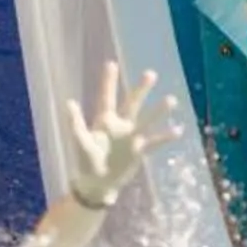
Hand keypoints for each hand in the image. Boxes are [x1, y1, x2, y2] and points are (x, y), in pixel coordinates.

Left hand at [61, 62, 182, 210]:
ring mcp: (131, 137)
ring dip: (158, 110)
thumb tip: (69, 102)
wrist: (97, 183)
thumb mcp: (80, 141)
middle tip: (151, 73)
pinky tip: (178, 129)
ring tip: (171, 99)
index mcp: (103, 121)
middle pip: (132, 103)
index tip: (111, 63)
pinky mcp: (139, 151)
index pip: (106, 97)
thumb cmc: (86, 161)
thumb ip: (76, 123)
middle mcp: (120, 125)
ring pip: (147, 120)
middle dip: (140, 90)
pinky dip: (165, 136)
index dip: (108, 82)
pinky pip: (155, 142)